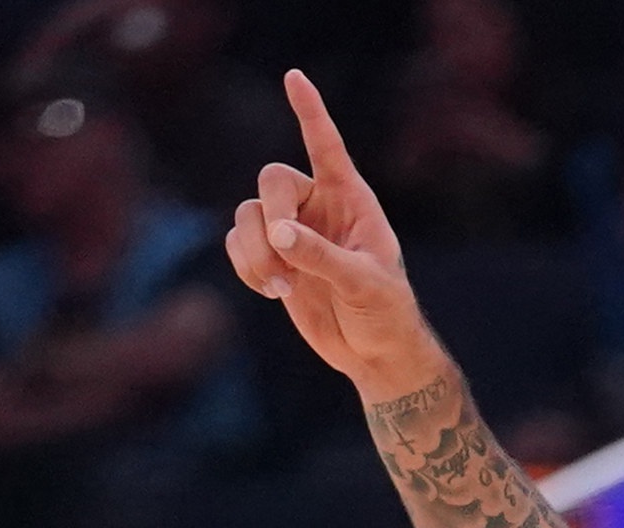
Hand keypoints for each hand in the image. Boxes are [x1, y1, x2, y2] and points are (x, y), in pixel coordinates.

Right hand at [222, 71, 443, 395]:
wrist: (375, 354)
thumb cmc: (386, 313)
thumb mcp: (364, 283)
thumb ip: (322, 256)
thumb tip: (277, 233)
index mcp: (351, 199)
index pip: (326, 145)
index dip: (310, 112)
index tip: (293, 77)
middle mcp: (318, 207)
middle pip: (273, 181)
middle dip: (271, 216)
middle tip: (284, 260)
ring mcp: (292, 232)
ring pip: (247, 214)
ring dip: (254, 251)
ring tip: (279, 287)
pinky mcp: (272, 259)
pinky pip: (238, 243)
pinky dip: (245, 265)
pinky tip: (270, 290)